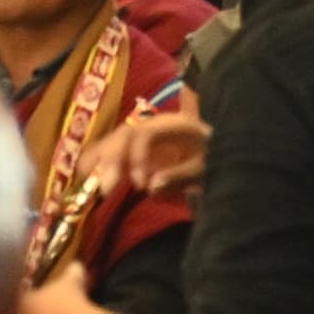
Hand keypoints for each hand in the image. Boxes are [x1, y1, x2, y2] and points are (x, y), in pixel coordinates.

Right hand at [89, 108, 208, 198]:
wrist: (227, 152)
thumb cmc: (219, 157)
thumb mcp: (208, 168)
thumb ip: (181, 176)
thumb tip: (151, 185)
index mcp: (174, 124)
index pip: (144, 133)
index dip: (136, 157)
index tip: (139, 185)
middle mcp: (155, 126)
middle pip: (124, 135)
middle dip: (110, 160)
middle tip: (104, 189)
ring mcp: (145, 137)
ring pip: (115, 142)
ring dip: (99, 160)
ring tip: (87, 181)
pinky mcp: (140, 151)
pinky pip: (116, 153)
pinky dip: (101, 163)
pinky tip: (89, 177)